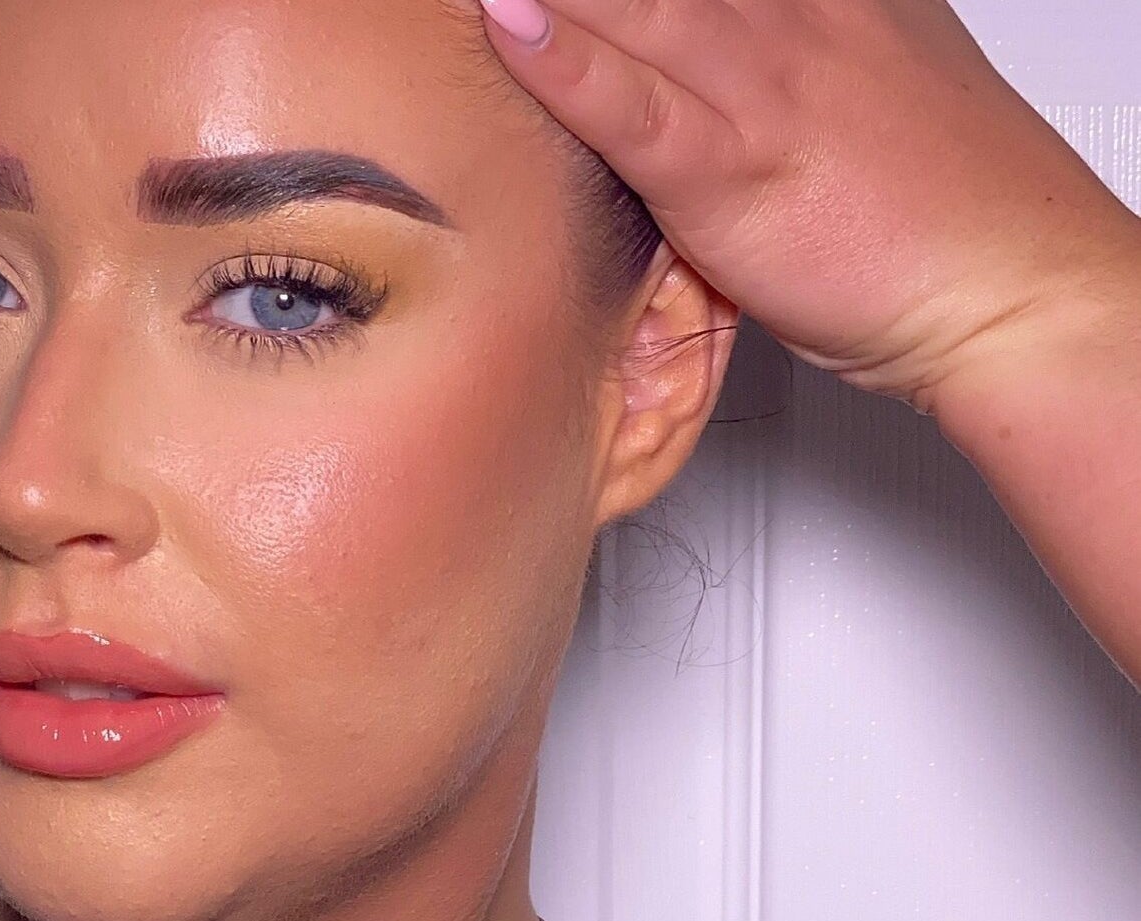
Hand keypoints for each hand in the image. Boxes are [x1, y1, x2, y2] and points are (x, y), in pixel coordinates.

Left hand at [478, 0, 1140, 412]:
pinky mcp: (733, 170)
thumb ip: (791, 51)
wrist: (1012, 291)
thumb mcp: (866, 85)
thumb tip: (725, 43)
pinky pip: (633, 103)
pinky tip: (509, 22)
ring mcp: (758, 89)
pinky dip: (566, 61)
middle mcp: (788, 20)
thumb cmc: (940, 210)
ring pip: (634, 7)